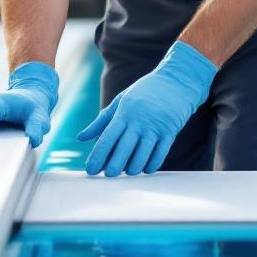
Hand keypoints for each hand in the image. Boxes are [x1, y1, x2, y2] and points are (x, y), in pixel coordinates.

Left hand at [78, 41, 216, 175]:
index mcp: (124, 113)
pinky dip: (151, 165)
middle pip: (123, 150)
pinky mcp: (170, 132)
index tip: (91, 169)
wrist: (176, 82)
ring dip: (133, 168)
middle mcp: (138, 121)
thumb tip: (81, 138)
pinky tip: (145, 168)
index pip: (107, 138)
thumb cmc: (144, 92)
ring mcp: (155, 127)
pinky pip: (160, 155)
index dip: (98, 156)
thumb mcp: (120, 101)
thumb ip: (101, 121)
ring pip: (142, 156)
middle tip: (108, 175)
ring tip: (127, 171)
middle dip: (114, 167)